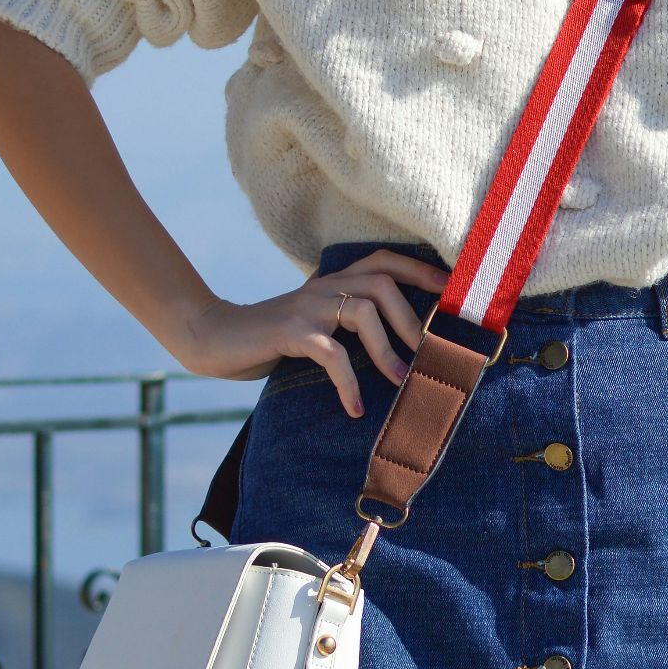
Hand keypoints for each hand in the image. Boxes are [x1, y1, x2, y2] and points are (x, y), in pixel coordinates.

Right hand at [169, 249, 451, 418]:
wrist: (214, 337)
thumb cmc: (271, 337)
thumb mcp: (314, 324)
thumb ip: (346, 325)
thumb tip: (397, 350)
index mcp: (334, 281)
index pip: (384, 261)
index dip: (421, 271)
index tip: (453, 292)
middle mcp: (324, 286)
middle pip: (382, 283)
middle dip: (411, 317)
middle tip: (429, 354)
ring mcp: (307, 306)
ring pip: (362, 311)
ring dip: (387, 349)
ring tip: (399, 381)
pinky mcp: (289, 332)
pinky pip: (330, 353)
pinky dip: (347, 382)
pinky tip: (353, 407)